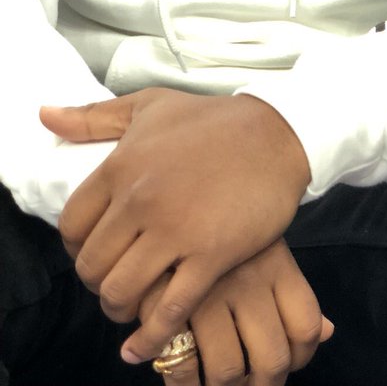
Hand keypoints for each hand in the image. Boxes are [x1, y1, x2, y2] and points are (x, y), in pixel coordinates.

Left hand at [39, 89, 310, 363]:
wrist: (277, 132)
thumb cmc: (213, 120)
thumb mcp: (150, 106)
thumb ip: (95, 117)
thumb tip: (45, 115)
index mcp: (122, 166)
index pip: (71, 226)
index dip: (77, 247)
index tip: (96, 251)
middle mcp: (140, 201)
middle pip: (92, 265)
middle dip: (98, 281)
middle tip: (117, 280)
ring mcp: (176, 230)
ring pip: (121, 291)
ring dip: (119, 307)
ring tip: (132, 305)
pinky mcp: (211, 255)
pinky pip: (169, 309)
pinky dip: (151, 336)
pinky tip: (144, 344)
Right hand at [139, 241, 333, 385]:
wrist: (171, 192)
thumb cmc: (221, 227)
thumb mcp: (265, 249)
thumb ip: (293, 293)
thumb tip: (328, 333)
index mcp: (278, 265)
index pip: (306, 327)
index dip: (300, 358)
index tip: (284, 366)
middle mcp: (249, 282)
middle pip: (272, 359)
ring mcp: (210, 294)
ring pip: (228, 370)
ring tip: (214, 384)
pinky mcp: (170, 302)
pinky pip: (183, 365)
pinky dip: (182, 383)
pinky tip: (181, 376)